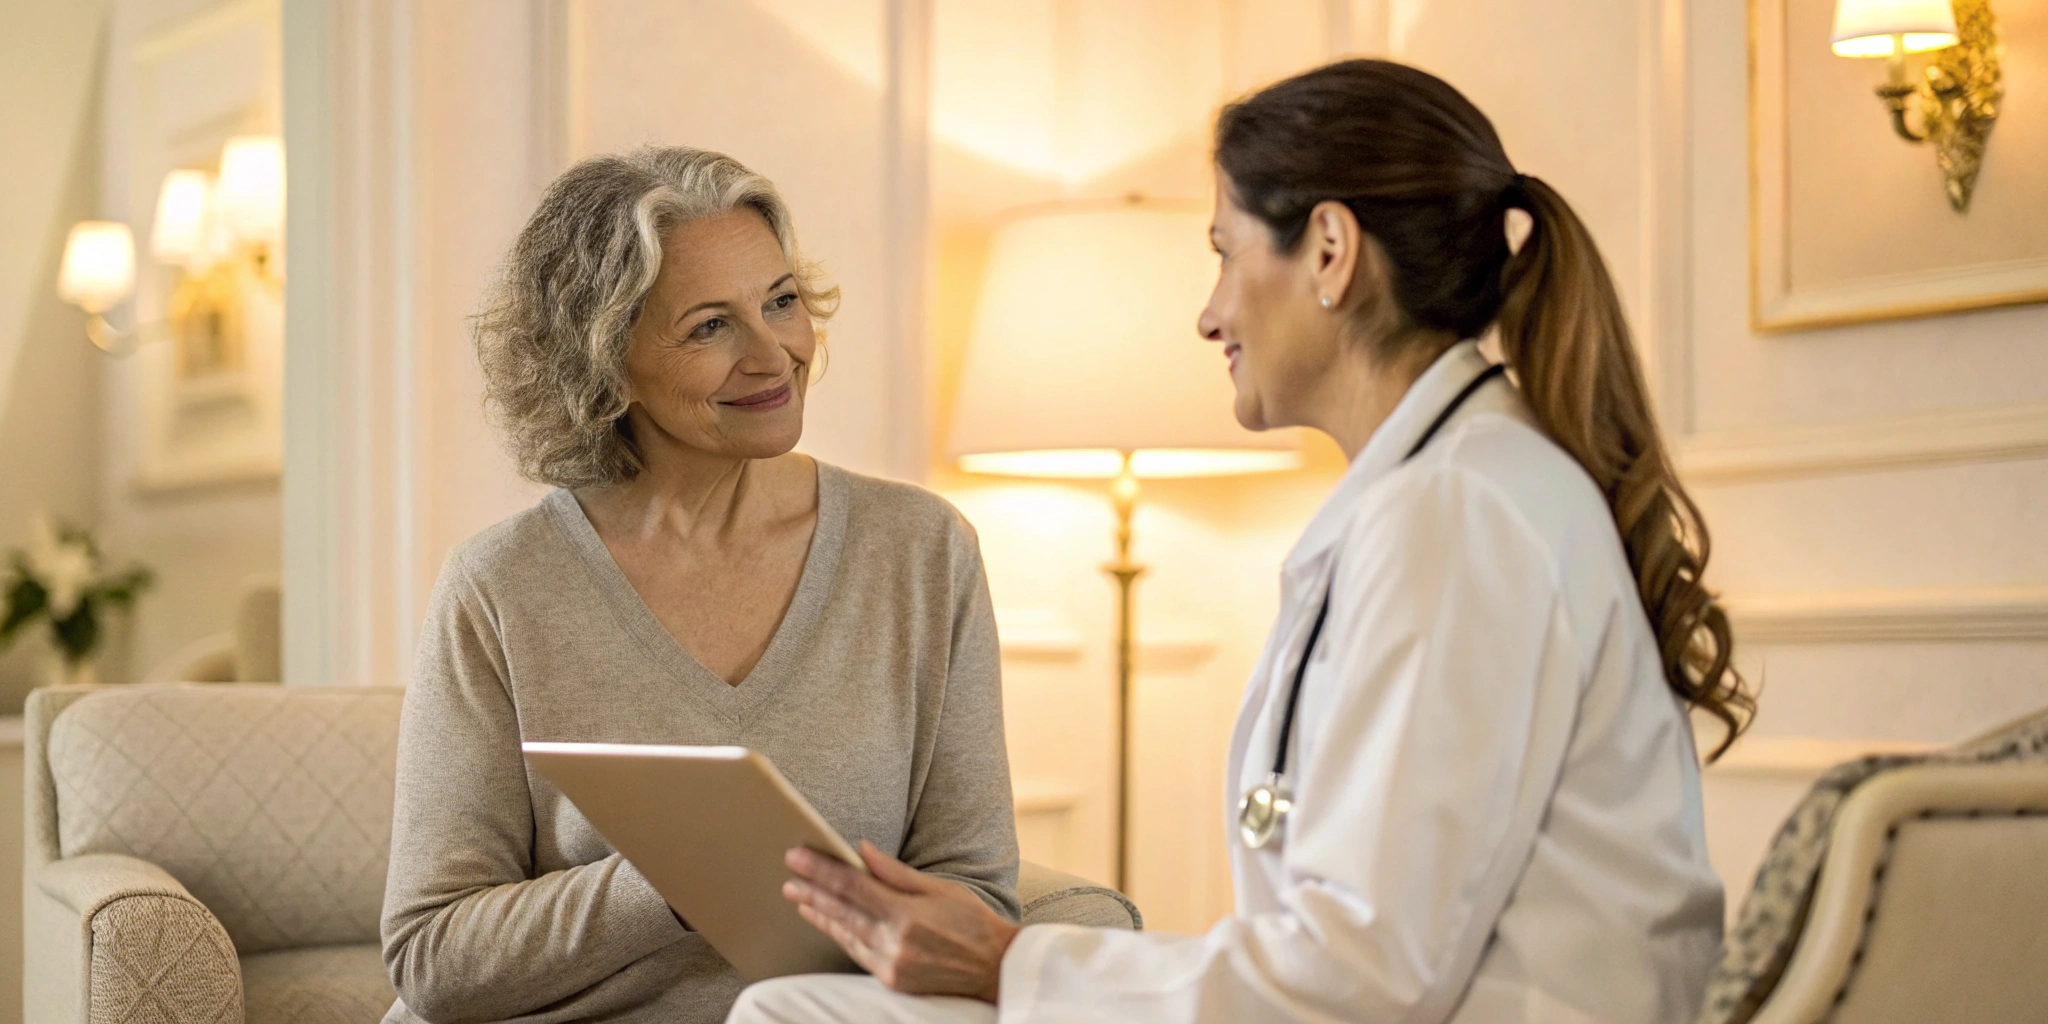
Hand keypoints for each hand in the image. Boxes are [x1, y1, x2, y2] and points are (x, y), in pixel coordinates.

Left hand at [783, 841, 1018, 1002]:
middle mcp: (895, 943)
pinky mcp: (891, 981)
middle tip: (788, 875)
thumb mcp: (941, 889)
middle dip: (811, 891)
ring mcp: (891, 966)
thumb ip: (896, 873)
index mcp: (908, 915)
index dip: (821, 870)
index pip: (853, 886)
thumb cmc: (974, 923)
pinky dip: (840, 935)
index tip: (797, 856)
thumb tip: (861, 850)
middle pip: (842, 910)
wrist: (996, 970)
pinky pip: (857, 953)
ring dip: (820, 914)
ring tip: (799, 898)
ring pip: (845, 934)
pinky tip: (827, 922)